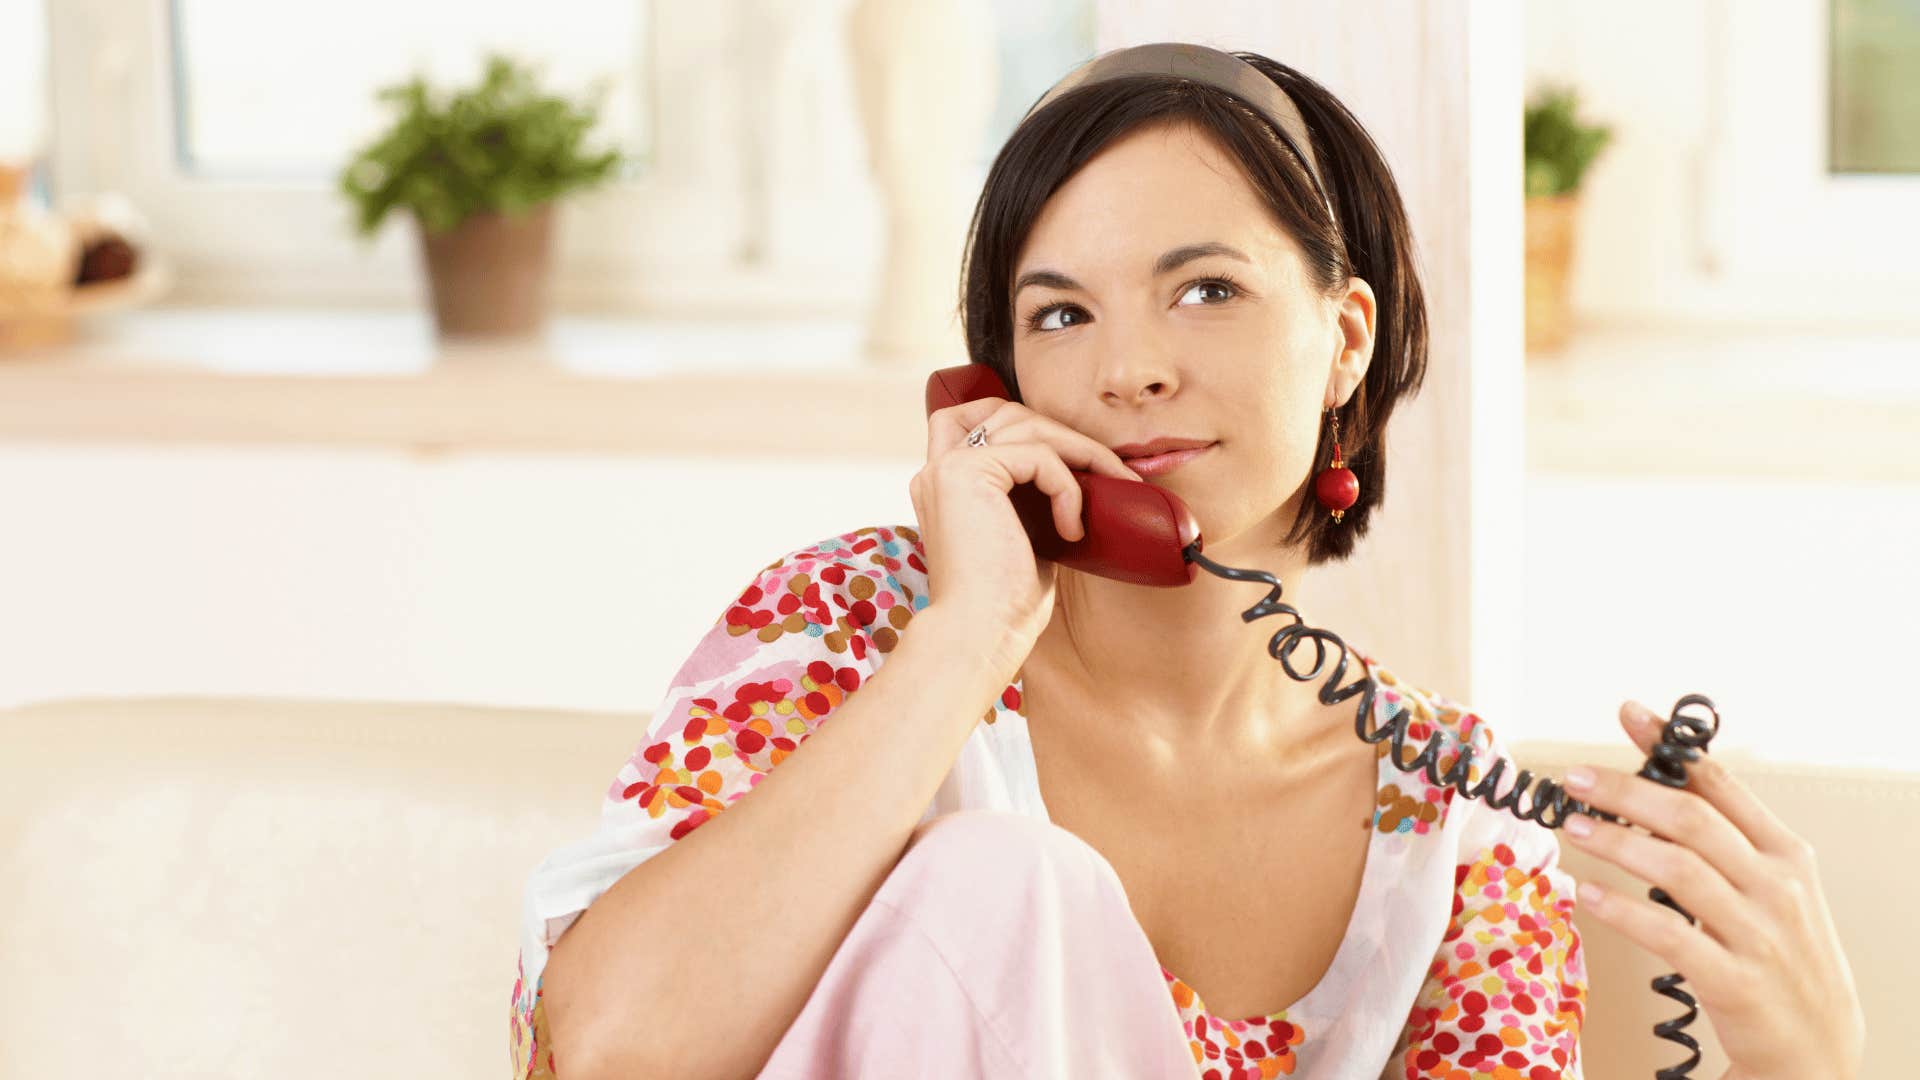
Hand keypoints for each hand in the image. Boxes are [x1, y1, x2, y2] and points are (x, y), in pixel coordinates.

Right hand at [912, 396, 1140, 673]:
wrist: (978, 637)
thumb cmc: (1004, 607)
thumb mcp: (1023, 541)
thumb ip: (1032, 504)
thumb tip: (1079, 482)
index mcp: (943, 487)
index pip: (973, 419)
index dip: (1021, 422)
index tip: (1072, 459)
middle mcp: (937, 471)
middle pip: (1004, 411)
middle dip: (1061, 433)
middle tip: (1110, 472)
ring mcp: (948, 468)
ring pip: (1027, 424)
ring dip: (1080, 451)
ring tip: (1109, 488)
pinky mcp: (967, 472)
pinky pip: (1038, 455)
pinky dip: (1067, 487)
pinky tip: (1071, 529)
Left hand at [1558, 701, 1866, 1079]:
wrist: (1820, 1049)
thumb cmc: (1782, 957)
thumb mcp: (1771, 889)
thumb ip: (1723, 842)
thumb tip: (1653, 787)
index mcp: (1784, 855)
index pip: (1721, 785)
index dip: (1672, 746)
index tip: (1630, 714)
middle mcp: (1775, 887)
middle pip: (1691, 819)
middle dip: (1627, 791)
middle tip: (1575, 778)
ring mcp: (1758, 935)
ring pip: (1677, 869)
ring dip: (1617, 842)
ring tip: (1572, 827)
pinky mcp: (1735, 982)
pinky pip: (1670, 935)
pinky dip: (1622, 910)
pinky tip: (1584, 893)